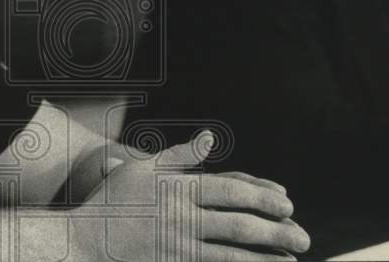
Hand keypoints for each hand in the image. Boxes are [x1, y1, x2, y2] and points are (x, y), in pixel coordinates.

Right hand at [77, 130, 309, 260]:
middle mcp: (181, 219)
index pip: (232, 191)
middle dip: (276, 231)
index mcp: (178, 189)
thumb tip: (210, 138)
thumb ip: (180, 156)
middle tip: (304, 235)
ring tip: (292, 261)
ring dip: (266, 259)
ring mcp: (177, 248)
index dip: (264, 197)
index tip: (287, 204)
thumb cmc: (114, 200)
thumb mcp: (144, 169)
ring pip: (232, 255)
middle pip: (239, 225)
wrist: (84, 240)